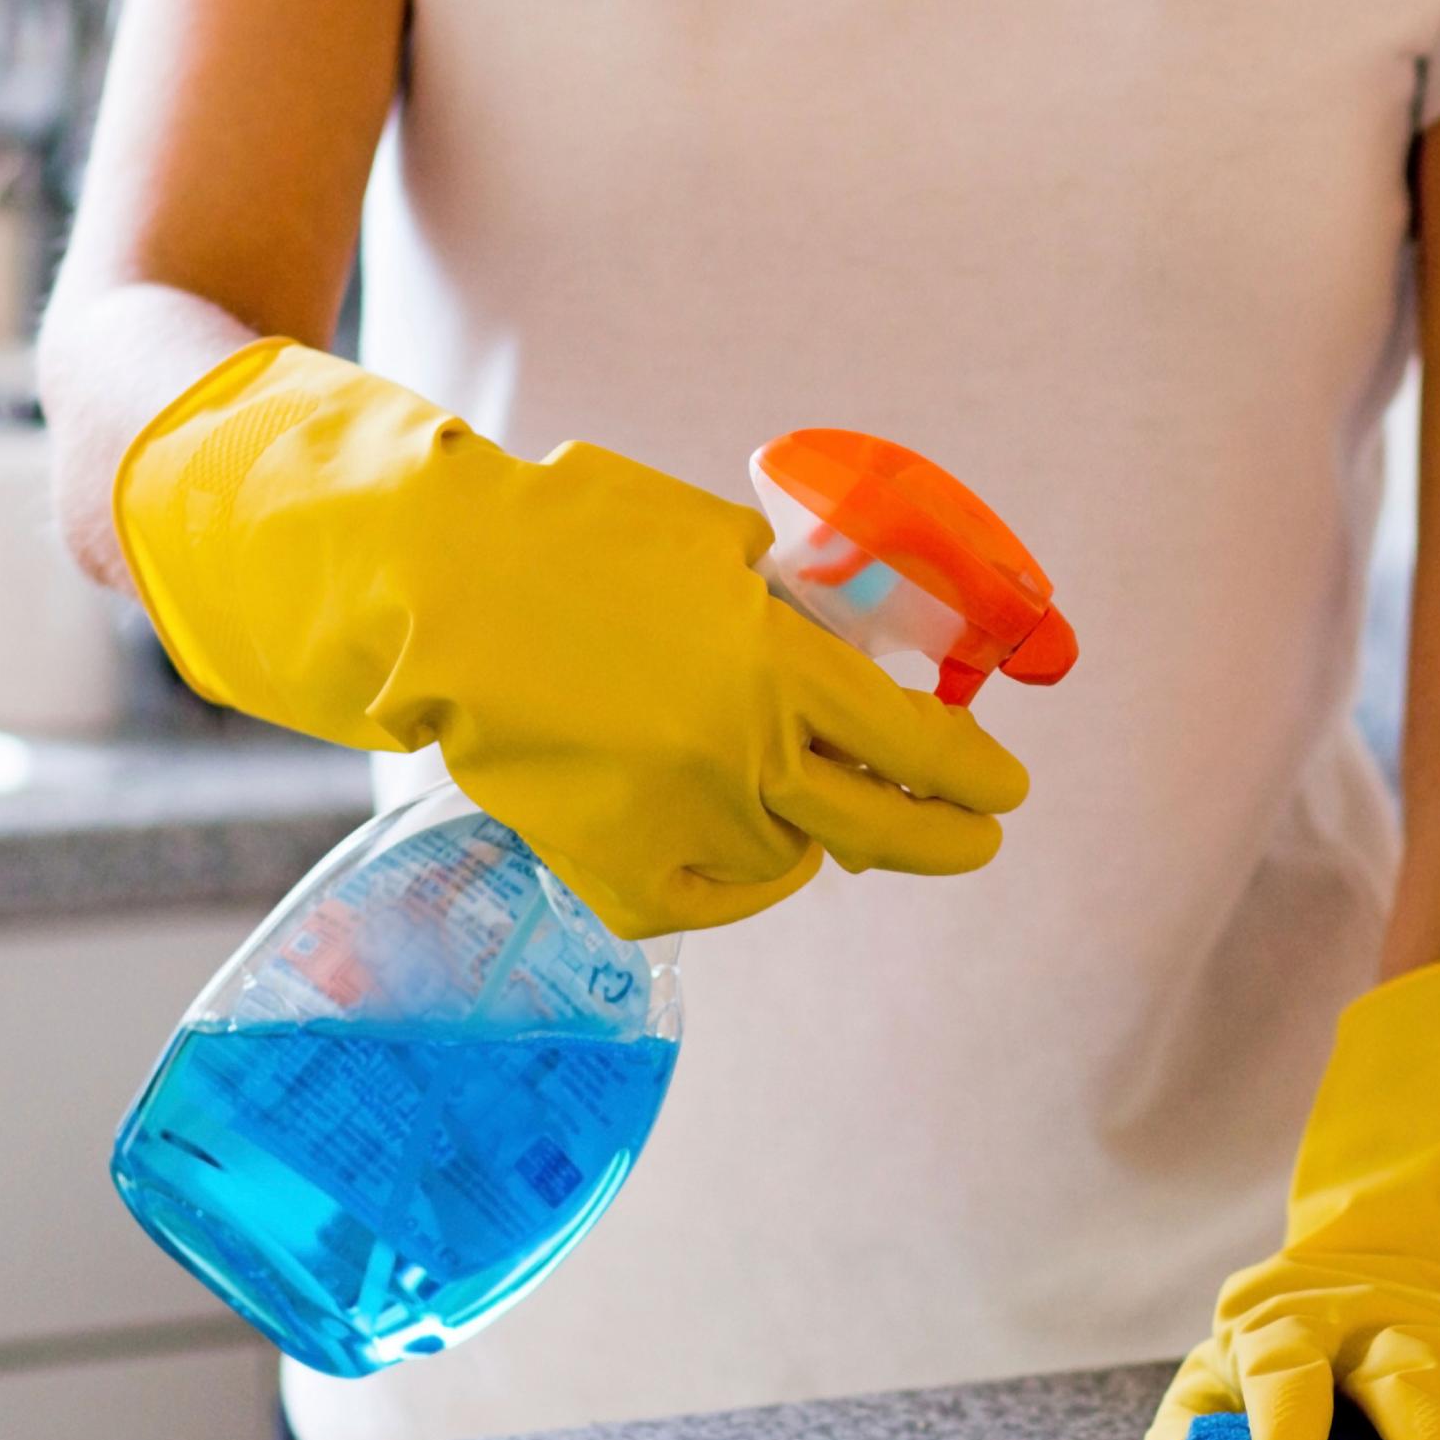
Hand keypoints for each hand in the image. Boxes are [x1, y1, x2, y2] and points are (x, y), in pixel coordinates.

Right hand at [113, 340, 1027, 936]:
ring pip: (788, 860)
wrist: (434, 594)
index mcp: (779, 666)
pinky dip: (729, 877)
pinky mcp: (616, 871)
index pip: (919, 743)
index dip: (976, 773)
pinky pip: (709, 899)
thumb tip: (866, 652)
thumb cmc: (575, 540)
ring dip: (805, 832)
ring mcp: (680, 822)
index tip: (1006, 790)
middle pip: (885, 829)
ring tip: (784, 795)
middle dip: (947, 839)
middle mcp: (744, 757)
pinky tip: (731, 844)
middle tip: (975, 840)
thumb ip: (800, 605)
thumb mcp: (718, 543)